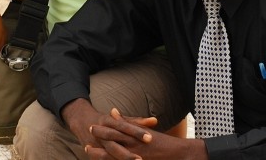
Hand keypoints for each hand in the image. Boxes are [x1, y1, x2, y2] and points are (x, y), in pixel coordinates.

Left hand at [85, 109, 206, 159]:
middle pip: (112, 138)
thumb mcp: (143, 131)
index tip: (91, 126)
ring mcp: (135, 153)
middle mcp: (134, 142)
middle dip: (99, 137)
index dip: (103, 129)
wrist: (178, 153)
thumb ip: (128, 122)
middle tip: (87, 134)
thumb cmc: (161, 143)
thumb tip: (113, 111)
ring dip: (99, 152)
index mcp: (135, 134)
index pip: (116, 129)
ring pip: (113, 153)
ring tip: (86, 149)